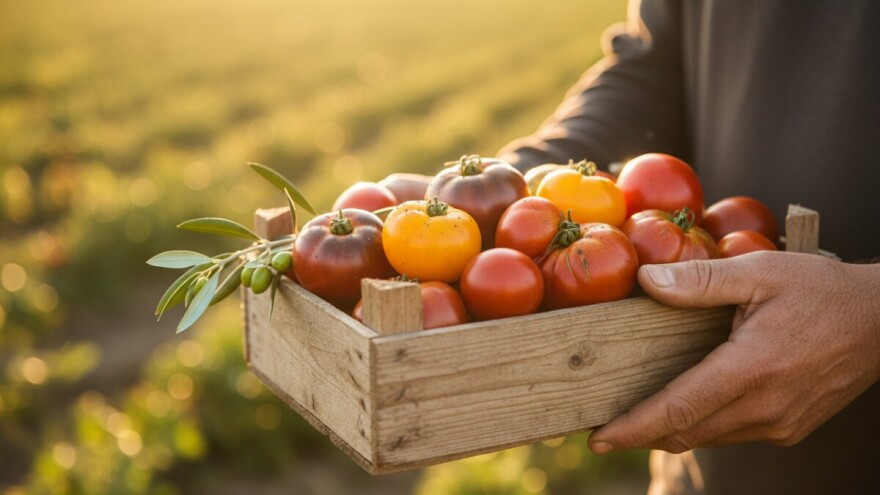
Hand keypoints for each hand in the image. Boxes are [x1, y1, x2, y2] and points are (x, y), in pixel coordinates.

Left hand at [587, 251, 879, 453]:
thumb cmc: (820, 290)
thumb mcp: (760, 272)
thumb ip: (701, 280)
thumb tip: (648, 281)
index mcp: (752, 369)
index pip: (679, 409)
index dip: (634, 427)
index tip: (598, 438)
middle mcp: (765, 407)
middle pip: (687, 432)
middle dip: (641, 434)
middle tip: (603, 429)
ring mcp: (780, 423)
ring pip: (708, 438)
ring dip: (671, 431)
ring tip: (636, 417)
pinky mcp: (790, 428)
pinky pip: (733, 434)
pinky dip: (703, 426)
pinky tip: (687, 407)